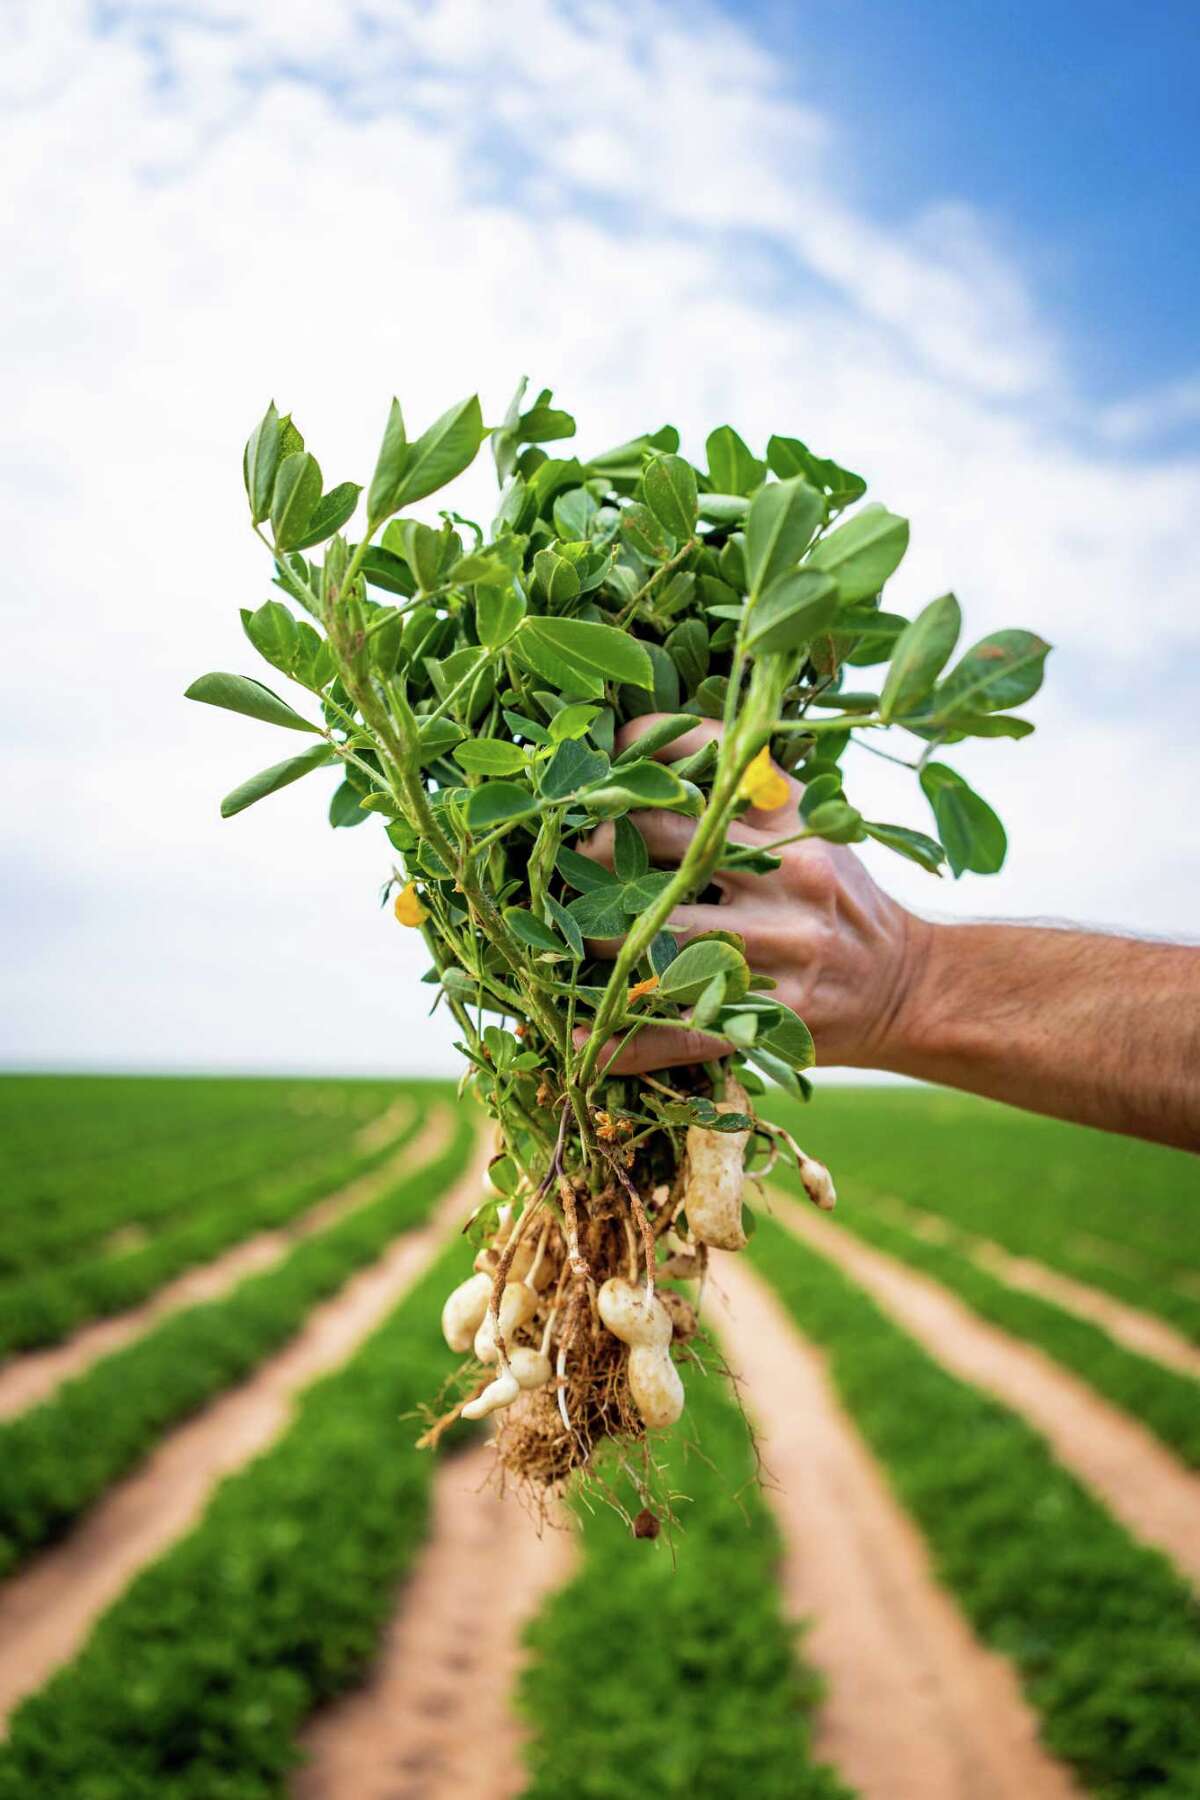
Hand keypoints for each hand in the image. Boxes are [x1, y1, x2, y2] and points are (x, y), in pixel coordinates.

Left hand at [572, 715, 926, 1074]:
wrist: (910, 988)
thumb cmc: (840, 901)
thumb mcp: (812, 825)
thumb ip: (745, 791)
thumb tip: (648, 759)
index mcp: (796, 820)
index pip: (707, 762)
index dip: (639, 754)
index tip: (596, 767)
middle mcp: (789, 876)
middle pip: (665, 844)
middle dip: (598, 851)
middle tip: (564, 861)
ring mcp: (780, 949)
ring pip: (658, 936)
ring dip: (594, 940)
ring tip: (565, 937)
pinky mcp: (770, 1019)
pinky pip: (676, 1030)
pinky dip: (620, 1039)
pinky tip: (581, 1037)